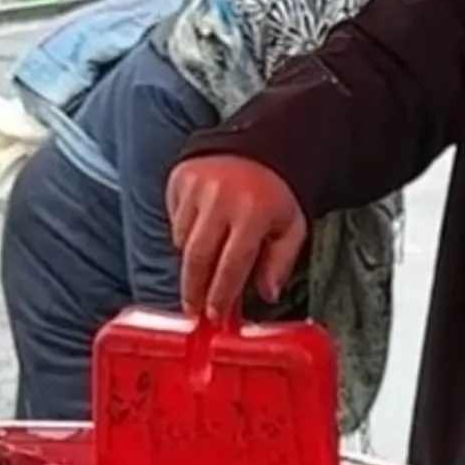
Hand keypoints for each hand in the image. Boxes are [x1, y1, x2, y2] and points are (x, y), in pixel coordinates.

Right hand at [168, 154, 308, 322]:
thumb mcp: (291, 228)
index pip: (231, 265)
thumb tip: (267, 295)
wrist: (258, 149)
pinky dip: (184, 233)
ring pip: (183, 241)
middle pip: (197, 258)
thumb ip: (280, 263)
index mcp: (254, 212)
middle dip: (193, 289)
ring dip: (192, 260)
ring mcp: (197, 187)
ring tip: (205, 263)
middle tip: (193, 309)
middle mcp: (222, 198)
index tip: (214, 316)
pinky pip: (174, 220)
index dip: (220, 295)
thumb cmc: (274, 194)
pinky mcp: (180, 179)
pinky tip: (201, 231)